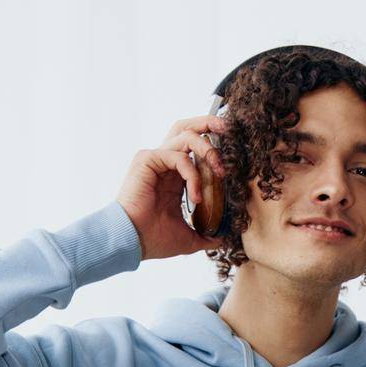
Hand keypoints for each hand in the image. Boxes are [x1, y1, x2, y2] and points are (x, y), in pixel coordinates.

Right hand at [116, 114, 227, 260]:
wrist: (132, 242)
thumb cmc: (153, 239)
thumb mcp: (188, 237)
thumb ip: (206, 234)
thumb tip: (223, 239)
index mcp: (173, 176)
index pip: (194, 147)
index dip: (214, 146)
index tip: (233, 157)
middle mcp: (164, 163)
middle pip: (187, 128)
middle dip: (209, 123)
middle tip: (229, 130)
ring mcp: (155, 158)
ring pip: (186, 136)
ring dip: (208, 149)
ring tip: (220, 171)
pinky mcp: (148, 160)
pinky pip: (179, 157)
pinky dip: (193, 174)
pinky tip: (196, 197)